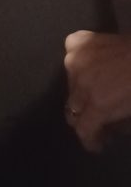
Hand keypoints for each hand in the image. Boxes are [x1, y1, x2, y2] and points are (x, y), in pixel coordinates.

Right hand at [64, 30, 130, 151]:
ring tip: (99, 88)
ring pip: (70, 84)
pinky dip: (79, 64)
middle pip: (72, 109)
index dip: (90, 141)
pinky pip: (71, 57)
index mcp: (99, 103)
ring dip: (82, 90)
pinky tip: (91, 65)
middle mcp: (81, 83)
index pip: (82, 129)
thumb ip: (117, 125)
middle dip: (86, 118)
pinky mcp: (75, 42)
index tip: (97, 144)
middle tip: (100, 118)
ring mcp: (75, 60)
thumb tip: (109, 129)